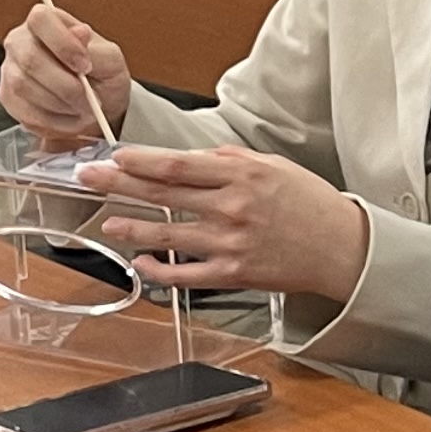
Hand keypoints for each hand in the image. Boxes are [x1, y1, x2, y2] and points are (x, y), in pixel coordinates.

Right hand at [0, 4, 133, 145]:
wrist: (96, 104)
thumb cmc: (102, 75)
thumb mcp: (110, 59)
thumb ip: (95, 47)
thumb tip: (81, 32)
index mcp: (46, 22)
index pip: (41, 19)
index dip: (63, 44)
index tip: (85, 66)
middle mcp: (21, 41)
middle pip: (30, 59)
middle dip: (65, 85)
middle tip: (90, 100)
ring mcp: (10, 69)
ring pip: (24, 87)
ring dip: (61, 104)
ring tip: (83, 109)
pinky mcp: (8, 97)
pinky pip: (24, 111)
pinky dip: (53, 120)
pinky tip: (69, 117)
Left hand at [96, 145, 368, 303]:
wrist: (341, 247)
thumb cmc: (309, 204)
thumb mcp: (272, 166)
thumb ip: (228, 161)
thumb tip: (188, 159)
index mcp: (242, 175)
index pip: (178, 166)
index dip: (139, 161)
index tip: (114, 156)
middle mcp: (233, 208)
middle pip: (163, 194)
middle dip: (119, 184)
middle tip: (89, 178)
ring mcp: (231, 244)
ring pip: (167, 235)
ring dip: (132, 227)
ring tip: (110, 222)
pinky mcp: (233, 275)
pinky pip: (185, 274)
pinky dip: (158, 269)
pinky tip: (141, 262)